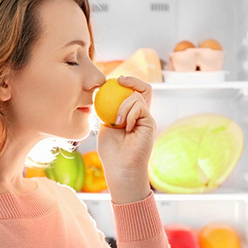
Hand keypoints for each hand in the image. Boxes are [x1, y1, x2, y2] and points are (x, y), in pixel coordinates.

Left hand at [96, 76, 155, 201]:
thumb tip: (97, 91)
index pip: (132, 92)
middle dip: (132, 80)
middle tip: (120, 80)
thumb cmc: (111, 150)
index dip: (125, 83)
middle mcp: (140, 114)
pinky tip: (124, 126)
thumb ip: (105, 109)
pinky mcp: (150, 122)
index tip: (112, 81)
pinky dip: (129, 113)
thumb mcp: (104, 124)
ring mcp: (146, 118)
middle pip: (143, 88)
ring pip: (137, 96)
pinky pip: (139, 107)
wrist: (120, 167)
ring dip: (123, 105)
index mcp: (129, 114)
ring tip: (116, 121)